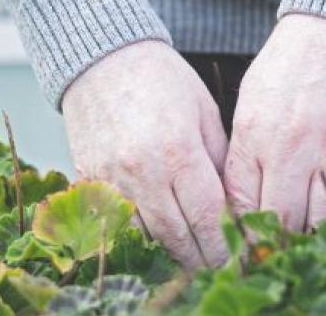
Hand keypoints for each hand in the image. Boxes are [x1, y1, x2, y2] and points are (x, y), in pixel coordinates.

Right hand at [62, 41, 228, 268]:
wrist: (102, 59)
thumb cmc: (161, 79)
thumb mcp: (204, 112)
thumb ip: (219, 161)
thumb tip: (231, 204)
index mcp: (178, 151)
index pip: (207, 216)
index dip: (223, 244)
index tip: (236, 258)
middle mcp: (142, 171)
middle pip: (176, 236)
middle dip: (200, 258)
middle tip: (217, 267)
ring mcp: (111, 179)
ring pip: (144, 237)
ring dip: (169, 252)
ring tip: (190, 256)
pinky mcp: (89, 180)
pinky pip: (116, 222)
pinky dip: (138, 235)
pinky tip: (156, 237)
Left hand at [225, 14, 325, 230]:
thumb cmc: (287, 68)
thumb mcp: (249, 106)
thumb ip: (245, 157)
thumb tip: (238, 209)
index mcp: (257, 134)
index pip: (243, 205)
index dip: (241, 234)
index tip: (239, 250)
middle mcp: (296, 147)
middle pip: (283, 220)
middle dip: (274, 243)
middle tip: (268, 258)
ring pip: (322, 219)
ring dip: (310, 235)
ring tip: (299, 245)